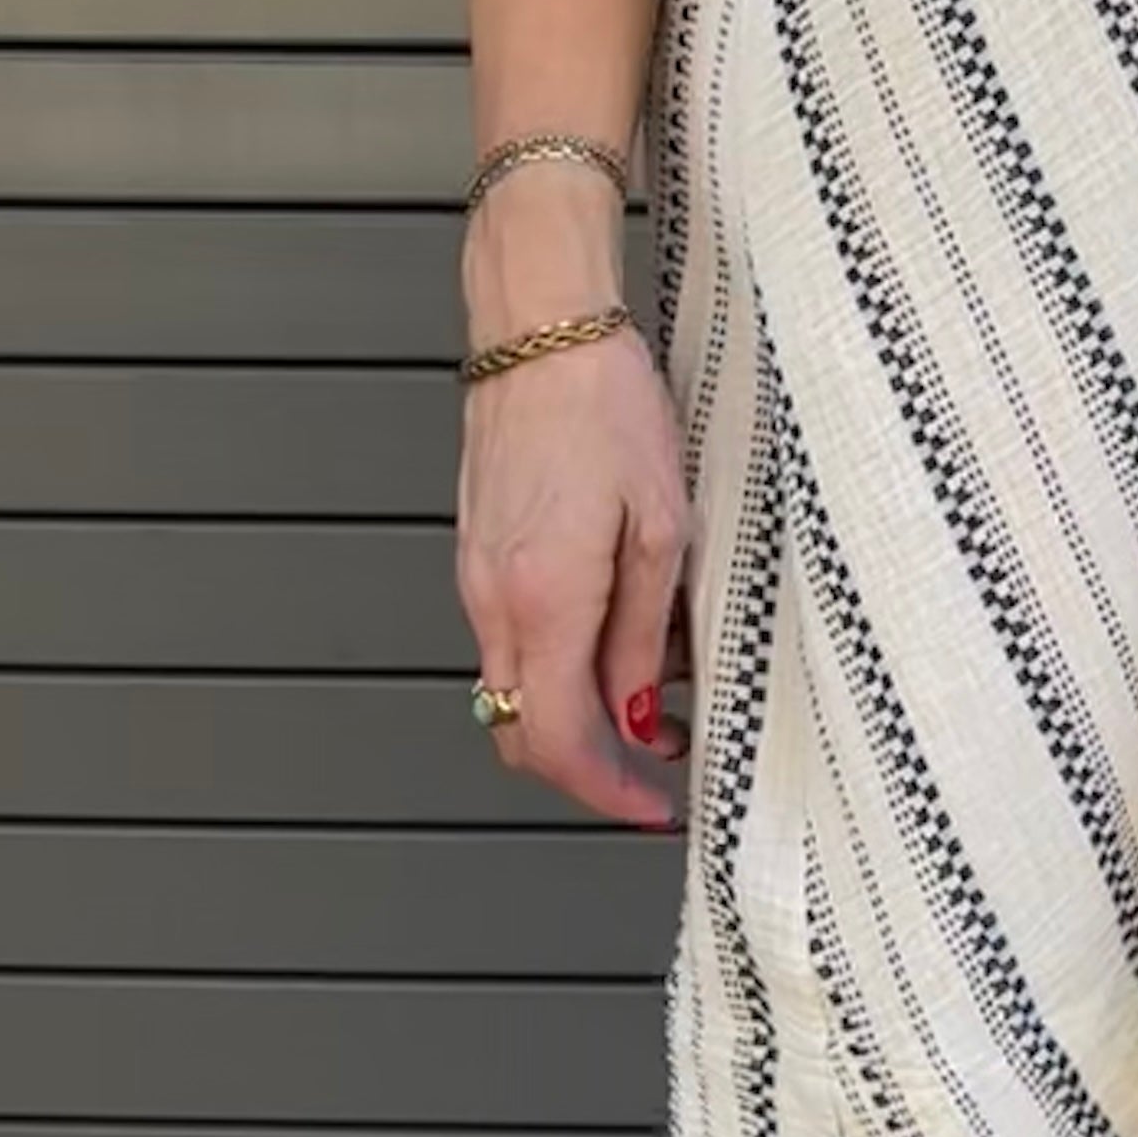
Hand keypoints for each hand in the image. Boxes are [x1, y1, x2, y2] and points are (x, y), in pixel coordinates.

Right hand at [457, 312, 694, 830]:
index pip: (558, 744)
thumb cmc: (604, 401)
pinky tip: (614, 625)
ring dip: (577, 709)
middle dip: (590, 765)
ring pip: (516, 688)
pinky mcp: (479, 551)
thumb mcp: (659, 522)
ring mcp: (477, 577)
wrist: (541, 329)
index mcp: (544, 600)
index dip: (608, 792)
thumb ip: (643, 629)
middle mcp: (495, 600)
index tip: (653, 807)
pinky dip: (558, 660)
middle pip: (522, 733)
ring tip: (657, 681)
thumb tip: (641, 710)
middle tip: (660, 761)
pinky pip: (511, 639)